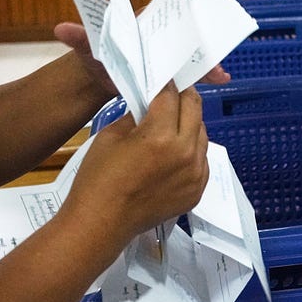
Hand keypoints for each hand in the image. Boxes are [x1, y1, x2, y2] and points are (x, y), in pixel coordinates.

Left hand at [53, 22, 228, 97]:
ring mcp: (168, 52)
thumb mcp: (88, 45)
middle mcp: (161, 33)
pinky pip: (191, 71)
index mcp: (143, 20)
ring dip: (207, 61)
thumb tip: (61, 30)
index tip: (196, 18)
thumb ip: (79, 37)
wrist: (98, 77)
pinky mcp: (171, 71)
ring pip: (192, 52)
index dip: (183, 15)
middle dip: (202, 41)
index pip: (166, 12)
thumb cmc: (95, 55)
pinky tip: (221, 81)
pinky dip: (205, 75)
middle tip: (214, 49)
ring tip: (220, 73)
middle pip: (186, 33)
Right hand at [58, 83, 209, 255]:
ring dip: (190, 122)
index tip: (163, 78)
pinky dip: (192, 149)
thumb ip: (138, 115)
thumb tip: (153, 103)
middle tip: (173, 92)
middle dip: (183, 96)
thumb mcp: (112, 135)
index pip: (171, 95)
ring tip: (173, 122)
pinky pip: (202, 159)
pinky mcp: (198, 190)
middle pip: (194, 108)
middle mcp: (185, 152)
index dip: (166, 83)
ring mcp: (195, 174)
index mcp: (160, 136)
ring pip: (202, 133)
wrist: (101, 223)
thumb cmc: (98, 178)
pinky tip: (176, 150)